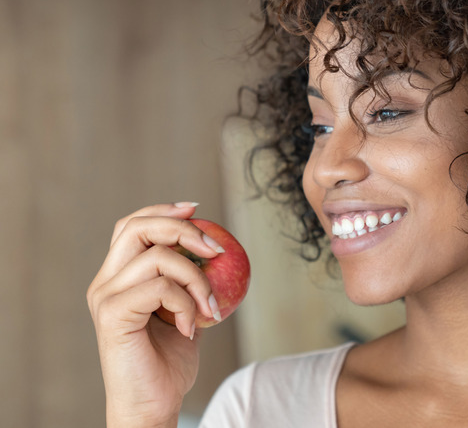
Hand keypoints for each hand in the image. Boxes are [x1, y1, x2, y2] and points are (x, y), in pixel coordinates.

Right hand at [87, 203, 221, 427]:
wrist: (154, 404)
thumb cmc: (169, 363)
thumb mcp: (185, 311)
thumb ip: (189, 282)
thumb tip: (216, 250)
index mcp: (119, 278)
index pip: (133, 226)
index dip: (163, 210)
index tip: (197, 209)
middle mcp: (105, 282)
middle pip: (137, 227)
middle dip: (182, 228)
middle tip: (215, 250)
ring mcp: (105, 297)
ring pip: (156, 256)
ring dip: (196, 277)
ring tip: (210, 307)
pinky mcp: (113, 314)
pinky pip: (161, 288)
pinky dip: (187, 303)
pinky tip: (193, 327)